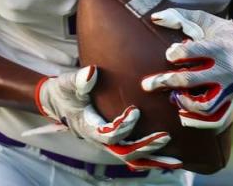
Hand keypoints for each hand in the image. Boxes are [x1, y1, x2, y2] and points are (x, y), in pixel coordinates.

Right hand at [35, 66, 181, 170]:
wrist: (56, 102)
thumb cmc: (64, 91)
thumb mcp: (68, 83)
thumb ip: (79, 80)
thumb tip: (91, 72)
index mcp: (88, 127)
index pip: (108, 134)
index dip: (123, 126)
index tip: (135, 110)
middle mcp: (99, 139)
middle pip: (124, 152)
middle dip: (145, 147)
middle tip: (165, 137)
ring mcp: (108, 142)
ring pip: (132, 157)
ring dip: (153, 159)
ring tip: (176, 160)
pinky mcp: (115, 140)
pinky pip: (134, 154)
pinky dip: (151, 158)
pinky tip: (170, 157)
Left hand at [141, 8, 232, 132]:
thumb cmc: (224, 33)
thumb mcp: (206, 21)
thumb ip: (180, 16)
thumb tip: (154, 17)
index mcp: (220, 48)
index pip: (192, 53)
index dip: (175, 53)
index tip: (169, 54)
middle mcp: (226, 70)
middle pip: (190, 81)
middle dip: (165, 82)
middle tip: (146, 84)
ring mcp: (230, 89)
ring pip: (204, 106)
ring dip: (183, 103)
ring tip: (172, 97)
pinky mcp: (232, 102)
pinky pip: (216, 119)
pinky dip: (199, 120)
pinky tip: (183, 111)